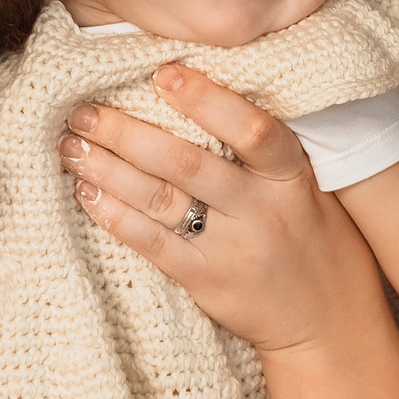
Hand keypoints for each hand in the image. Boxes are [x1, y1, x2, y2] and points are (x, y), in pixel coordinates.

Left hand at [60, 65, 393, 358]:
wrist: (328, 325)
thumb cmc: (315, 240)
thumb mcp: (310, 187)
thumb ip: (266, 150)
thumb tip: (199, 92)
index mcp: (292, 177)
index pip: (253, 130)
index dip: (207, 100)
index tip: (162, 73)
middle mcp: (261, 211)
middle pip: (186, 164)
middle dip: (127, 133)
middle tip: (83, 108)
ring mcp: (232, 249)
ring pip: (160, 201)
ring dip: (108, 170)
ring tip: (70, 145)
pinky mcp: (205, 281)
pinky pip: (152, 245)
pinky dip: (115, 217)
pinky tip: (86, 194)